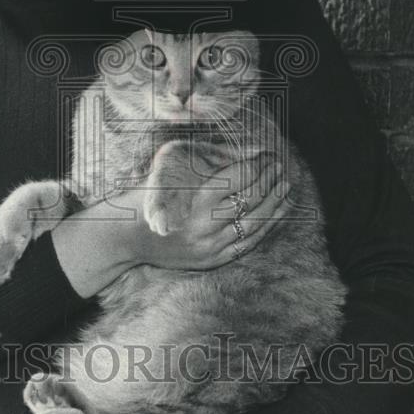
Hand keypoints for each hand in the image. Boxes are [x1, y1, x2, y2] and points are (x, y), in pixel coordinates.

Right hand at [128, 156, 288, 270]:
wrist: (128, 236)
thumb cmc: (150, 197)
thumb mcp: (171, 171)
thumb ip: (208, 162)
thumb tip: (248, 152)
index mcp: (196, 200)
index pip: (238, 179)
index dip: (257, 165)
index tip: (268, 154)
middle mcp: (206, 226)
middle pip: (250, 200)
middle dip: (269, 181)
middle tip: (280, 167)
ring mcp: (210, 247)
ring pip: (255, 224)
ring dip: (274, 204)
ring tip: (285, 188)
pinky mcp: (212, 260)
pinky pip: (248, 244)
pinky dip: (265, 228)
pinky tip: (275, 214)